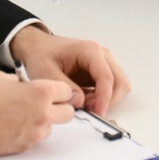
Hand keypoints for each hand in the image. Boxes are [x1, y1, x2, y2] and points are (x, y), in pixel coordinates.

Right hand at [0, 70, 77, 155]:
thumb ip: (20, 81)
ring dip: (43, 122)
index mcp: (40, 92)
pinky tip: (14, 126)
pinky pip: (36, 138)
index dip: (59, 91)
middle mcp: (43, 113)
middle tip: (46, 105)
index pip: (67, 92)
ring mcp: (36, 132)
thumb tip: (23, 84)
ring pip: (52, 127)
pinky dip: (29, 133)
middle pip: (68, 113)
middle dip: (59, 108)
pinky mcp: (27, 146)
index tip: (53, 92)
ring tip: (22, 116)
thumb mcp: (2, 78)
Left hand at [10, 26, 131, 115]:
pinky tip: (86, 99)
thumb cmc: (42, 54)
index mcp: (89, 51)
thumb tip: (80, 101)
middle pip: (119, 82)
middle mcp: (101, 55)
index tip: (98, 112)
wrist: (39, 47)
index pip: (106, 77)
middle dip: (107, 100)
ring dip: (106, 99)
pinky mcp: (100, 72)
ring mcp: (103, 63)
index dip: (105, 98)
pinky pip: (111, 88)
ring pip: (119, 86)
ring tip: (85, 103)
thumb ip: (63, 87)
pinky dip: (103, 98)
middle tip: (87, 108)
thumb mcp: (46, 71)